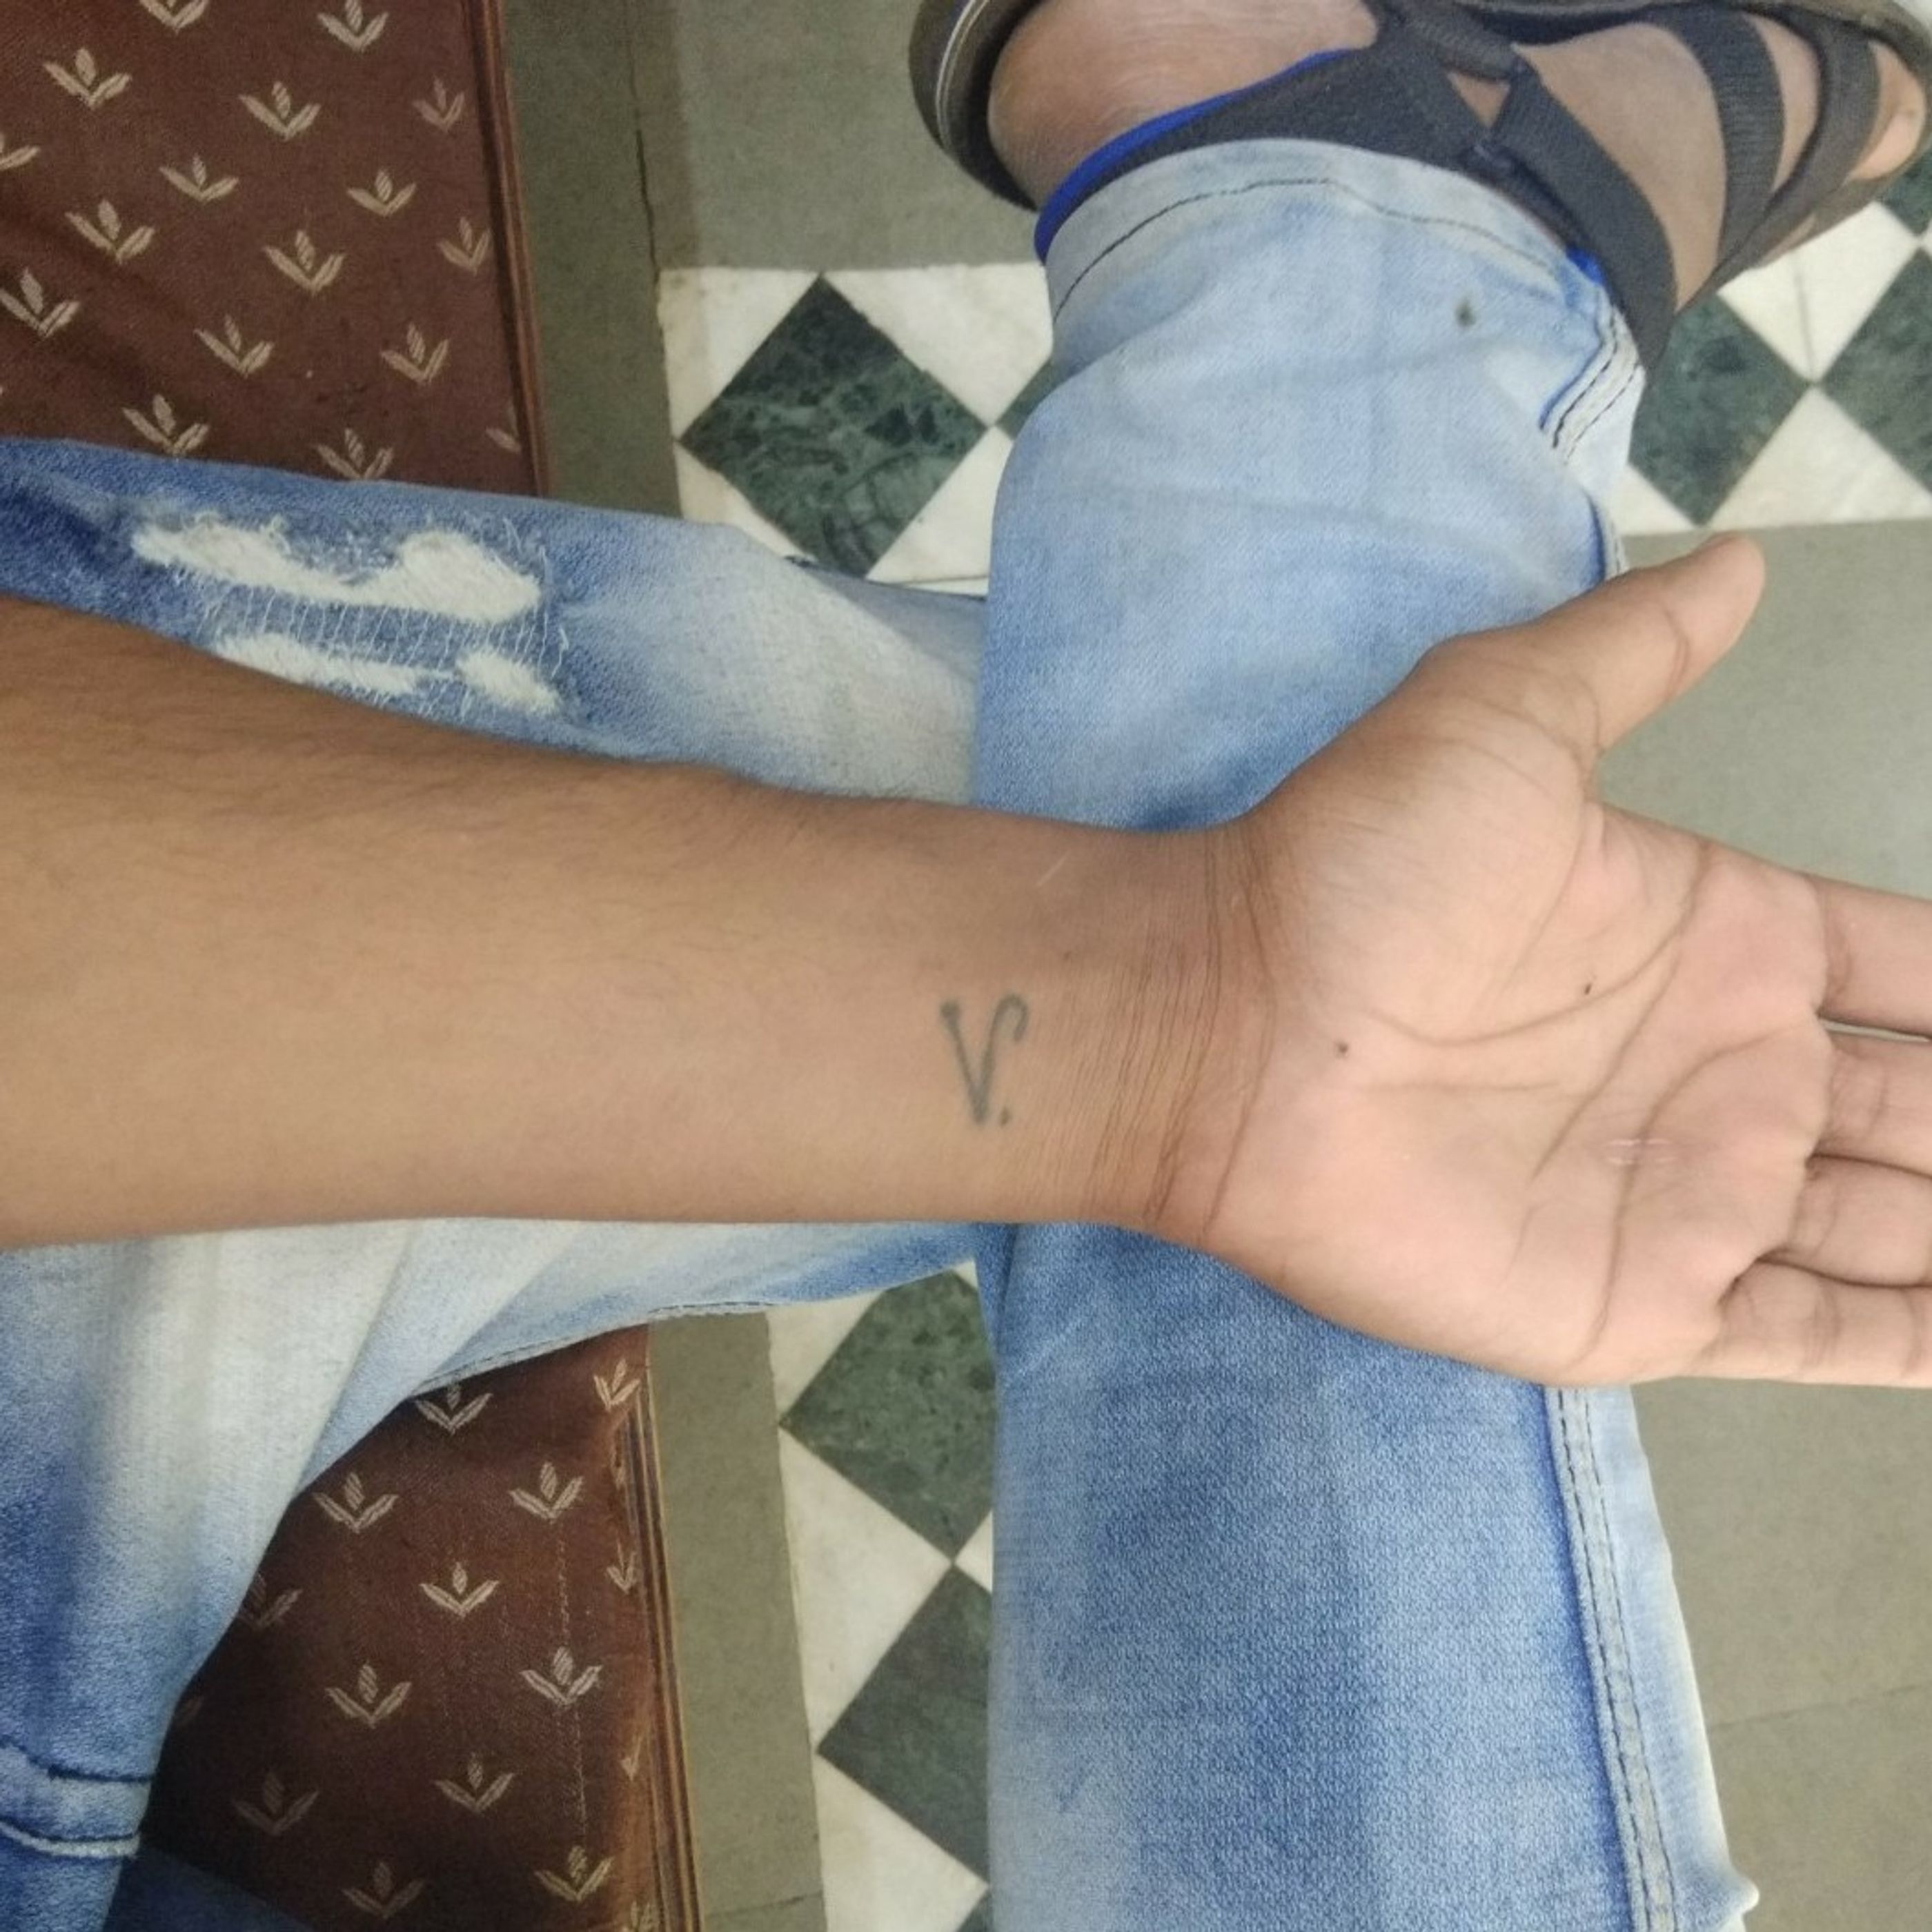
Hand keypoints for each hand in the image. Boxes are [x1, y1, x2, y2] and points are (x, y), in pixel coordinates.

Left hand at [1173, 539, 1931, 1385]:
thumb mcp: (1505, 716)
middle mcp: (1728, 1075)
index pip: (1917, 969)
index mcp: (1724, 940)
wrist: (1234, 1027)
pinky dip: (1919, 1343)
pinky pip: (1822, 1337)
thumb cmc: (1360, 870)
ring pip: (1906, 1231)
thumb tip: (1746, 562)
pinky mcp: (1643, 1306)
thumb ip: (1634, 649)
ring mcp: (1692, 1196)